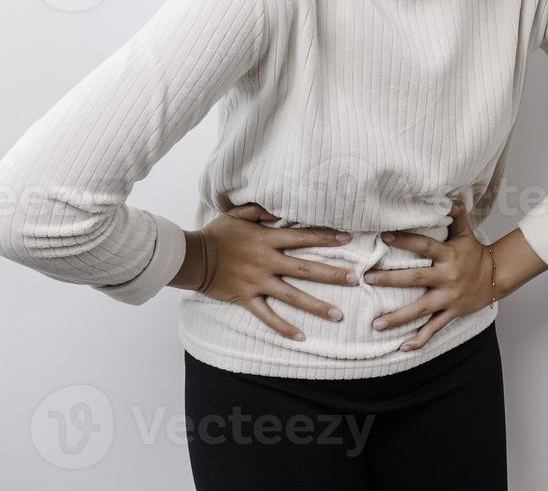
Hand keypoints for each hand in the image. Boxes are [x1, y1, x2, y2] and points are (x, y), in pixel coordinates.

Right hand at [194, 203, 359, 341]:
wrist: (192, 257)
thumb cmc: (216, 234)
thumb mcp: (237, 214)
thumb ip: (259, 211)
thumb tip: (278, 213)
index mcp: (267, 239)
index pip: (303, 237)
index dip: (326, 237)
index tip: (348, 239)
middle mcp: (267, 261)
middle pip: (305, 268)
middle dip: (331, 274)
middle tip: (354, 279)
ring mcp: (258, 282)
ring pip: (292, 295)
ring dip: (316, 305)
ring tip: (338, 315)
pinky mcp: (246, 298)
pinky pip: (268, 316)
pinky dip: (283, 327)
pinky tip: (301, 337)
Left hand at [362, 198, 495, 350]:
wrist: (497, 277)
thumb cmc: (475, 253)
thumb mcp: (466, 234)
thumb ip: (457, 216)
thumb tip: (451, 197)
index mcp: (448, 255)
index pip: (423, 245)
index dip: (405, 240)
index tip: (383, 236)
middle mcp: (447, 277)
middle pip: (415, 278)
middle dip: (390, 279)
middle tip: (367, 279)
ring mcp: (449, 298)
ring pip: (421, 309)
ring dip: (398, 317)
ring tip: (376, 324)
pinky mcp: (452, 312)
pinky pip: (434, 328)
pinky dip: (420, 339)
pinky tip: (403, 346)